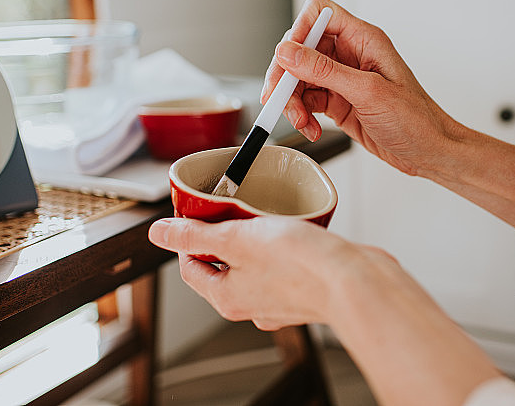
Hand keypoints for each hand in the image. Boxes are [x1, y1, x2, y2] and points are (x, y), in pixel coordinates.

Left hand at [147, 215, 357, 329]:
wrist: (356, 283)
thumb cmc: (301, 265)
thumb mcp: (236, 239)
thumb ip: (195, 236)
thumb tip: (158, 233)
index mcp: (226, 297)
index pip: (190, 266)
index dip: (187, 236)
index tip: (196, 213)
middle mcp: (250, 305)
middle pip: (222, 266)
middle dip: (224, 235)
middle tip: (234, 209)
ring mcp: (278, 301)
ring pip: (253, 265)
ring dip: (255, 240)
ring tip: (266, 217)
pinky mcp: (304, 291)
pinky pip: (282, 267)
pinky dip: (283, 248)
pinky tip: (295, 232)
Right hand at [262, 0, 460, 176]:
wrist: (429, 152)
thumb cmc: (416, 120)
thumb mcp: (369, 93)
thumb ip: (326, 71)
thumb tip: (289, 52)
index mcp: (363, 39)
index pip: (319, 14)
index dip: (298, 31)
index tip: (287, 59)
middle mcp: (350, 55)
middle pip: (301, 49)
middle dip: (286, 75)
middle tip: (278, 99)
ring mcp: (342, 79)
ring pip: (299, 78)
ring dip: (292, 101)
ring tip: (301, 122)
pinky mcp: (338, 101)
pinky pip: (307, 101)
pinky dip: (302, 115)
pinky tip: (311, 128)